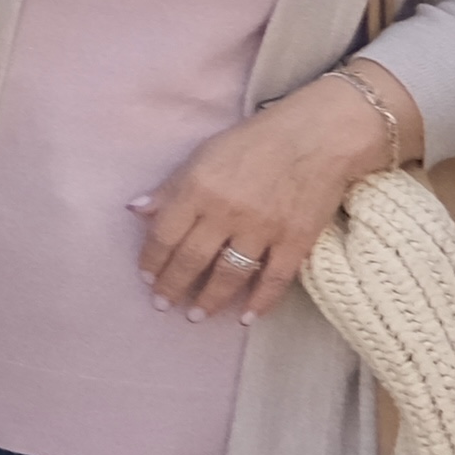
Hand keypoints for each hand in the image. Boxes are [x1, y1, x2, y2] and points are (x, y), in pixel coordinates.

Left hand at [138, 74, 398, 318]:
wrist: (319, 136)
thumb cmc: (255, 141)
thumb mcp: (203, 154)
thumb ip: (170, 187)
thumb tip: (135, 211)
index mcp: (198, 189)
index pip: (164, 235)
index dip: (152, 261)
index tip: (146, 278)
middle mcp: (226, 213)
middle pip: (191, 260)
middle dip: (173, 286)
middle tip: (162, 304)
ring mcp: (263, 229)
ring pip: (229, 275)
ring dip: (210, 300)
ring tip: (196, 316)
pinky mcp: (296, 241)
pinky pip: (274, 280)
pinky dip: (260, 302)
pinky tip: (246, 318)